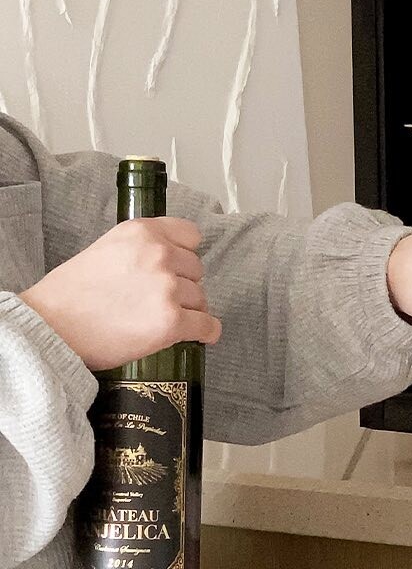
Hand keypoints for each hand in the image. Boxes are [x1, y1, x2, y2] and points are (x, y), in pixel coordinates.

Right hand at [19, 217, 220, 370]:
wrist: (48, 328)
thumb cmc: (70, 295)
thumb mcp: (106, 249)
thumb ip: (141, 249)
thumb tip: (170, 263)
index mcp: (142, 232)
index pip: (190, 235)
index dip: (185, 255)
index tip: (177, 269)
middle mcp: (159, 254)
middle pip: (196, 270)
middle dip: (183, 286)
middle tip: (159, 302)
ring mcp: (167, 288)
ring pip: (201, 299)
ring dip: (189, 310)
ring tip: (161, 321)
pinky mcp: (171, 321)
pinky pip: (207, 326)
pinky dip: (206, 333)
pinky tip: (200, 336)